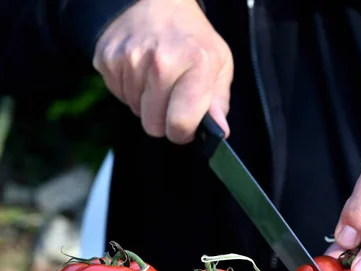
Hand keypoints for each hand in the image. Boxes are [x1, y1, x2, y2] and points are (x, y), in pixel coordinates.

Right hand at [92, 0, 233, 143]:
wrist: (159, 1)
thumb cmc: (192, 38)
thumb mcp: (220, 65)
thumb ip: (219, 102)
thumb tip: (219, 132)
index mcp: (196, 64)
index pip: (180, 123)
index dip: (183, 132)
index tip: (186, 126)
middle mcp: (160, 61)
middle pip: (153, 124)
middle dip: (164, 119)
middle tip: (172, 98)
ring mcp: (130, 59)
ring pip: (135, 111)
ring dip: (146, 102)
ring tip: (158, 78)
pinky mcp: (107, 58)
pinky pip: (118, 95)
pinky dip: (130, 90)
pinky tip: (142, 71)